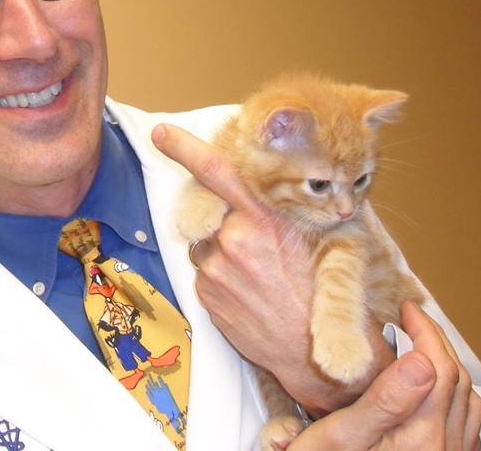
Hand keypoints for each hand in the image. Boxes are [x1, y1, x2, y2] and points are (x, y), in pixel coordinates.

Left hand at [152, 123, 392, 411]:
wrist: (311, 349)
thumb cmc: (320, 287)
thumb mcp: (314, 234)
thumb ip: (278, 205)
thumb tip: (253, 180)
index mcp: (263, 217)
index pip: (216, 171)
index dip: (184, 147)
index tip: (160, 132)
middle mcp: (233, 239)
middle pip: (207, 207)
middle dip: (218, 212)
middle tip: (245, 234)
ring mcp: (215, 269)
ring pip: (203, 239)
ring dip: (220, 244)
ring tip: (255, 267)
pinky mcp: (205, 294)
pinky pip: (203, 269)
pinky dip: (219, 271)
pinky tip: (247, 287)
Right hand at [290, 302, 480, 449]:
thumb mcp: (337, 438)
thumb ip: (384, 399)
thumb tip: (422, 361)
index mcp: (420, 439)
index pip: (439, 368)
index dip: (426, 331)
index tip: (404, 308)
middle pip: (457, 383)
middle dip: (438, 343)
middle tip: (412, 319)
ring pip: (468, 405)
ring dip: (450, 369)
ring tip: (423, 347)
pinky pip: (466, 428)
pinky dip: (456, 398)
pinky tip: (433, 392)